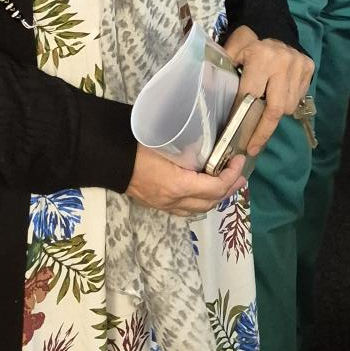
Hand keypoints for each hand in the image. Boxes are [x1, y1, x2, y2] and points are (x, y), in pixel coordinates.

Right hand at [127, 144, 244, 214]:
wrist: (109, 160)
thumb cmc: (137, 146)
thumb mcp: (166, 142)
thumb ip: (188, 146)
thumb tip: (207, 142)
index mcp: (178, 185)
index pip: (215, 187)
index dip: (231, 175)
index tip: (240, 160)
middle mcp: (174, 200)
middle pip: (211, 202)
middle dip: (229, 189)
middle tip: (240, 175)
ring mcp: (165, 205)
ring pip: (199, 209)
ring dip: (216, 197)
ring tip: (226, 184)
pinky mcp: (157, 204)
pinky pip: (186, 209)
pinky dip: (200, 201)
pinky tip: (203, 191)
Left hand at [220, 25, 314, 160]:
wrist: (272, 23)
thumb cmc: (247, 41)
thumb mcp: (231, 50)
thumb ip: (222, 69)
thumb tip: (208, 93)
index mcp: (261, 57)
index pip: (251, 95)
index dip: (242, 117)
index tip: (237, 137)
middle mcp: (283, 63)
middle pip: (275, 108)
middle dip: (263, 131)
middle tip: (253, 147)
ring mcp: (299, 66)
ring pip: (288, 107)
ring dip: (275, 115)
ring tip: (264, 113)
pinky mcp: (309, 69)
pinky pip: (298, 98)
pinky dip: (287, 104)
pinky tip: (277, 97)